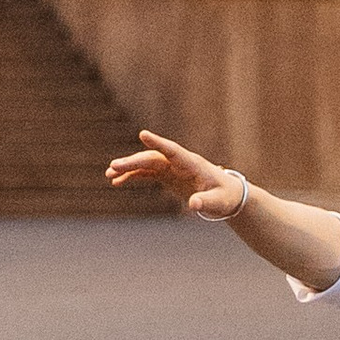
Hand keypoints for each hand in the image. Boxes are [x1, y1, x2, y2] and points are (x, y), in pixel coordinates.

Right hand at [105, 127, 246, 219]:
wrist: (229, 196)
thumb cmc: (226, 198)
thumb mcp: (218, 203)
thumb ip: (206, 203)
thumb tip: (193, 205)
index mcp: (193, 164)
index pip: (173, 151)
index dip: (158, 143)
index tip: (143, 134)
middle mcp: (180, 163)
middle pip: (153, 158)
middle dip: (133, 161)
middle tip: (113, 167)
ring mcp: (173, 168)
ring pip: (147, 163)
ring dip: (129, 168)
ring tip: (109, 175)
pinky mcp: (168, 175)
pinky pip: (147, 173)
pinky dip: (133, 176)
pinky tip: (117, 182)